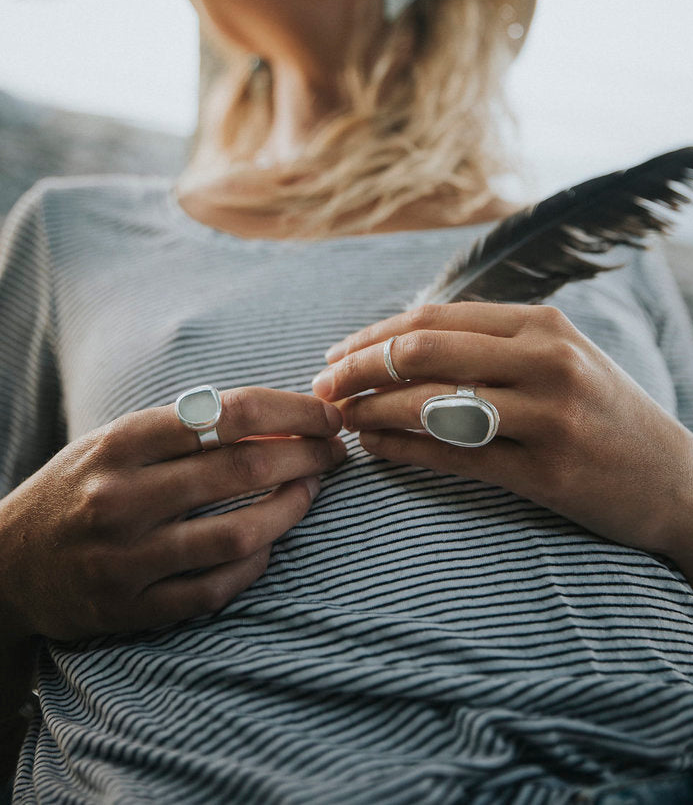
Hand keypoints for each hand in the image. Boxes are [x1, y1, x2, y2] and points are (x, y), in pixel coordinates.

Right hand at [0, 388, 345, 642]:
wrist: (6, 563)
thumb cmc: (79, 487)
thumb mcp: (116, 439)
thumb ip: (185, 427)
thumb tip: (278, 414)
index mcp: (121, 442)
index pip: (227, 412)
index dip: (292, 410)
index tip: (327, 414)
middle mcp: (122, 497)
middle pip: (242, 468)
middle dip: (305, 454)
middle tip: (333, 451)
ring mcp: (127, 558)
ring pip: (239, 534)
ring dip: (291, 509)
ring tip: (310, 490)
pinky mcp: (131, 608)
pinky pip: (216, 588)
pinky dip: (256, 563)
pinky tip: (271, 542)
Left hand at [312, 302, 692, 563]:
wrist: (676, 480)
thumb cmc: (602, 412)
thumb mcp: (559, 357)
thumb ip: (489, 344)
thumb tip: (395, 344)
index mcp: (543, 324)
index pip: (432, 318)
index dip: (371, 337)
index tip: (333, 356)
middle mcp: (547, 360)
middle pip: (423, 351)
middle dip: (357, 369)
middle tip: (321, 389)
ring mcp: (551, 416)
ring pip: (431, 404)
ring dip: (370, 413)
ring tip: (340, 421)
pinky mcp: (549, 472)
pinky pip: (455, 457)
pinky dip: (402, 452)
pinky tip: (374, 451)